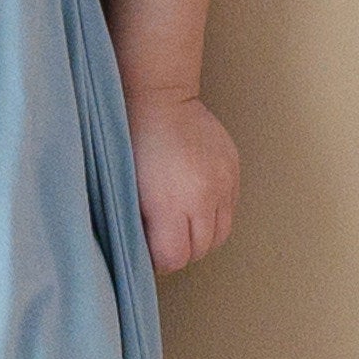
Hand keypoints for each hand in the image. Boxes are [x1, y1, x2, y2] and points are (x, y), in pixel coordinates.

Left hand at [126, 91, 237, 271]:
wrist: (159, 98)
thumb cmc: (131, 140)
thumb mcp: (126, 188)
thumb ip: (139, 224)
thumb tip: (145, 251)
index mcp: (170, 205)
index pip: (175, 259)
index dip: (160, 261)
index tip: (149, 253)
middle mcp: (203, 197)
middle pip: (200, 249)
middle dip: (182, 251)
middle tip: (164, 241)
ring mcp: (223, 183)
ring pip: (220, 234)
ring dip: (202, 236)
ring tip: (182, 225)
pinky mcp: (233, 170)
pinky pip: (230, 208)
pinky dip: (214, 214)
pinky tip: (195, 203)